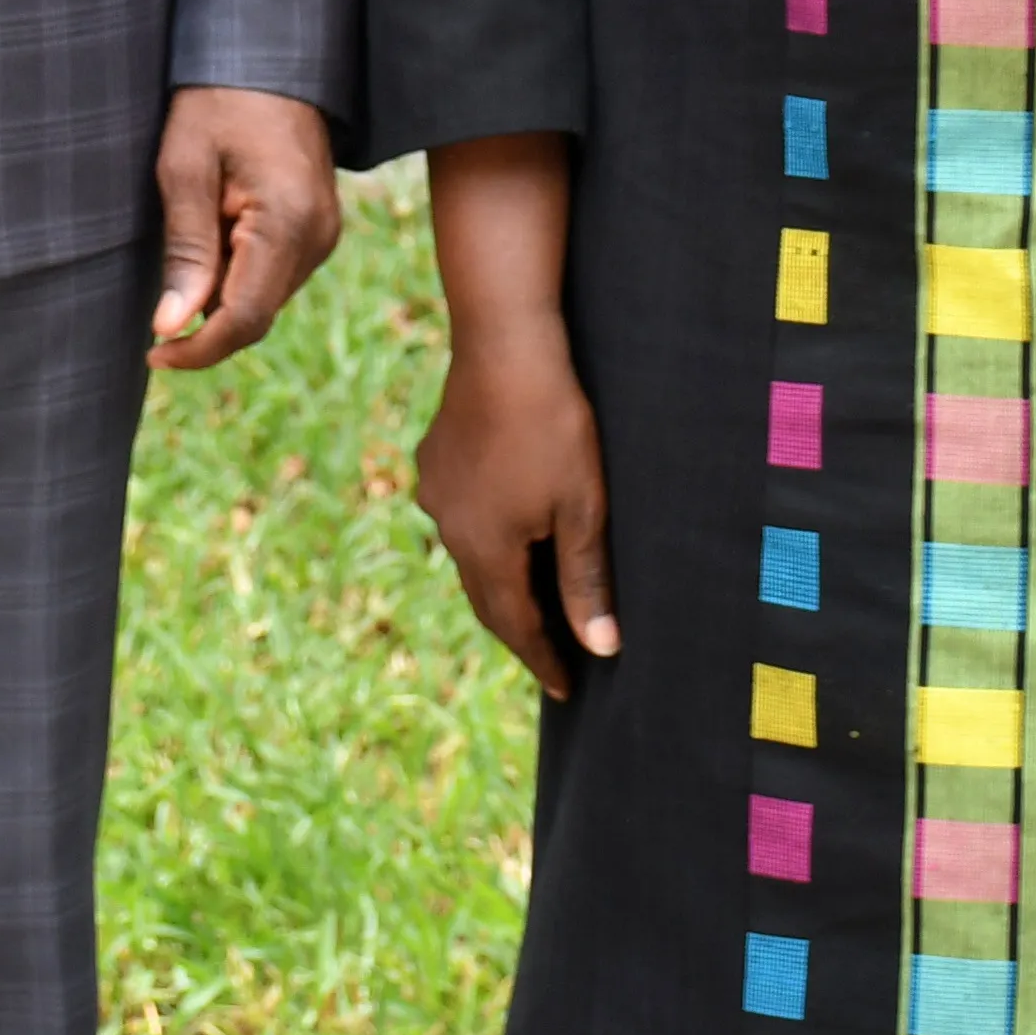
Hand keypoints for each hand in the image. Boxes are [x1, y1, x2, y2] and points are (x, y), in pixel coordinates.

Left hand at [147, 86, 341, 369]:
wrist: (268, 56)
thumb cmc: (217, 101)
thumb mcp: (184, 168)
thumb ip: (185, 250)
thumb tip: (171, 324)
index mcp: (288, 222)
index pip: (245, 318)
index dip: (198, 348)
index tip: (153, 353)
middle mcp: (318, 237)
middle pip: (257, 315)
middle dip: (205, 322)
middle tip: (155, 308)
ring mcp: (324, 234)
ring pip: (265, 298)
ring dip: (220, 296)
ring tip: (188, 246)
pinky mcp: (318, 227)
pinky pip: (274, 274)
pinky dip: (237, 275)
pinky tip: (211, 239)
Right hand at [414, 327, 618, 697]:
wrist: (504, 345)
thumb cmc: (552, 426)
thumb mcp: (582, 508)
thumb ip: (586, 580)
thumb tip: (600, 647)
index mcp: (487, 551)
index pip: (517, 626)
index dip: (544, 659)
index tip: (568, 689)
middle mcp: (450, 530)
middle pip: (487, 598)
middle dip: (521, 629)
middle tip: (552, 654)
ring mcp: (437, 494)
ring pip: (470, 556)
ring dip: (501, 581)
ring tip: (533, 596)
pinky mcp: (434, 461)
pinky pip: (459, 516)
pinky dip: (486, 538)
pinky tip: (505, 528)